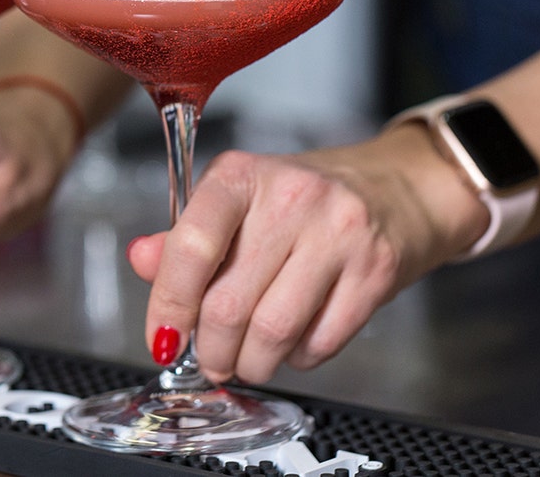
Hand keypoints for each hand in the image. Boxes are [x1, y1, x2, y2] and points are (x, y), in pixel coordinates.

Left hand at [127, 126, 484, 383]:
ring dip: (252, 363)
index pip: (190, 247)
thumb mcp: (240, 202)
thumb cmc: (307, 201)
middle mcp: (291, 198)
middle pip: (229, 303)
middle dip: (212, 350)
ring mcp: (339, 234)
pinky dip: (297, 358)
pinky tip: (294, 343)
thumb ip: (186, 237)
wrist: (398, 188)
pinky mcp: (375, 272)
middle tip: (212, 359)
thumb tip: (141, 260)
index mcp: (242, 175)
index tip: (162, 340)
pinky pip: (320, 343)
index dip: (168, 305)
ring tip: (249, 359)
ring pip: (272, 332)